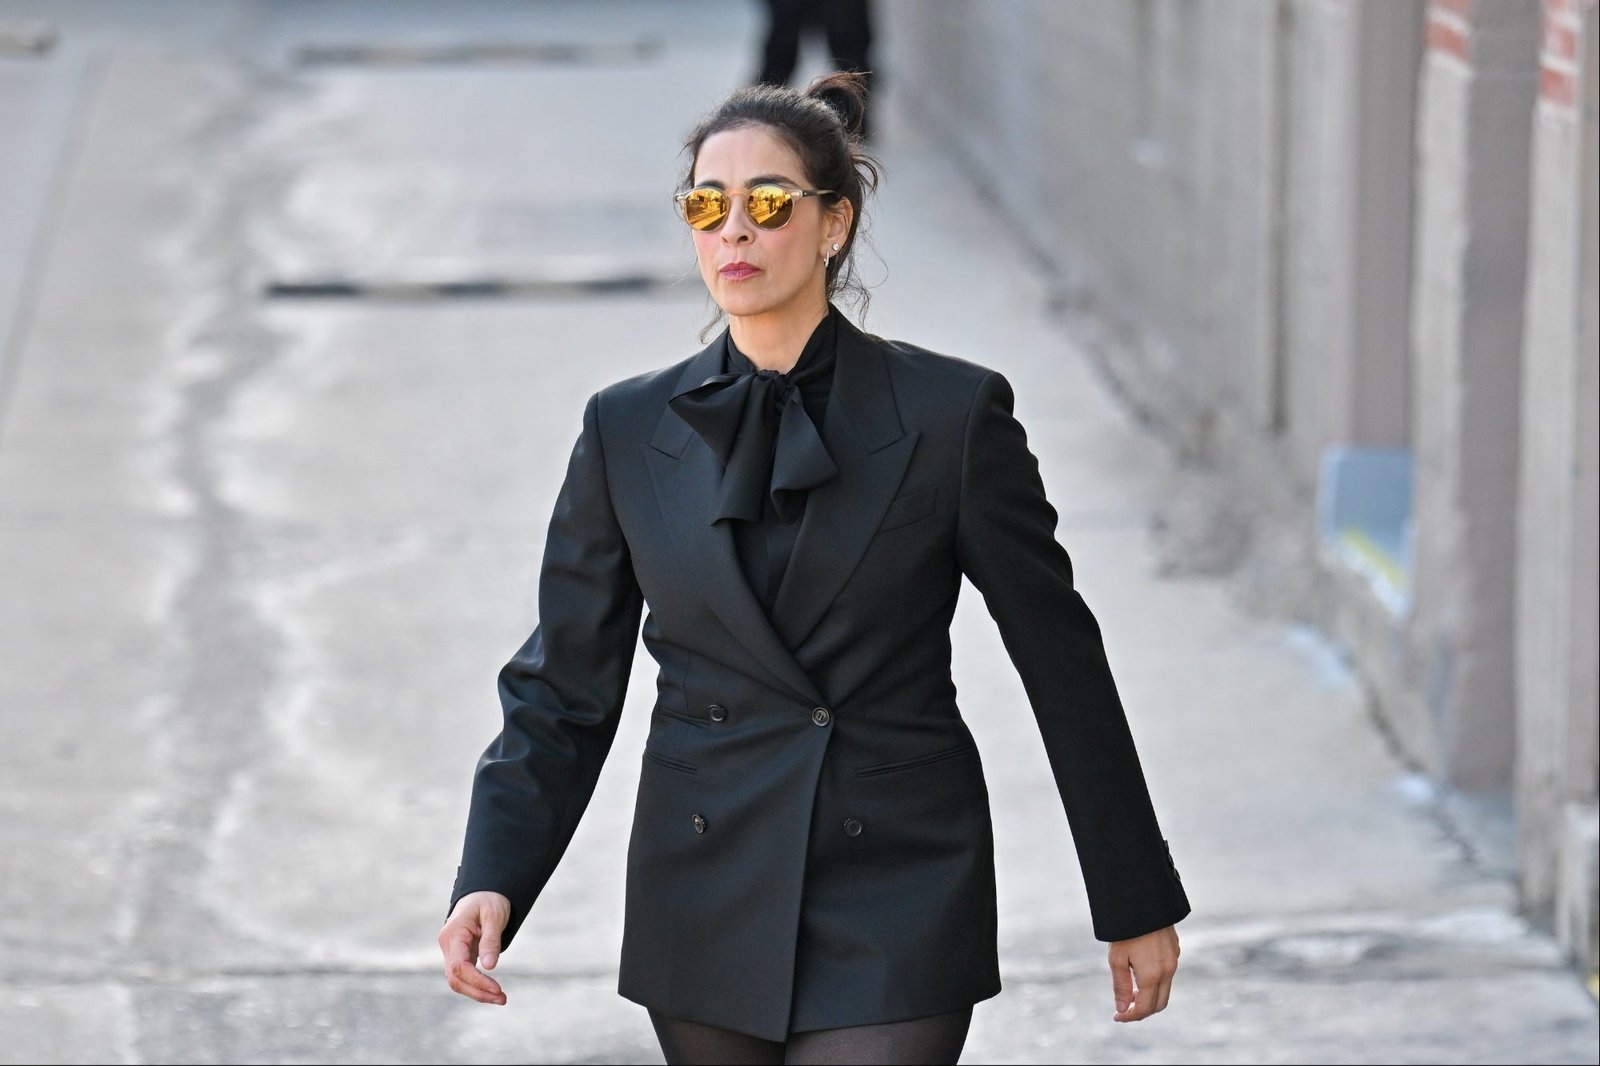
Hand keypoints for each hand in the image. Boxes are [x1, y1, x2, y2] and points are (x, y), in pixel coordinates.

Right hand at [439, 890, 510, 1004]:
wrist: (483, 891)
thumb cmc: (489, 899)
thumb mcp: (494, 915)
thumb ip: (491, 940)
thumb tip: (489, 967)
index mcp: (453, 934)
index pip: (459, 967)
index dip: (477, 981)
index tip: (497, 989)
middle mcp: (448, 945)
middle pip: (455, 979)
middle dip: (478, 992)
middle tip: (503, 999)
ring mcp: (452, 951)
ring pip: (458, 981)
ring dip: (478, 992)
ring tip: (501, 998)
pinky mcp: (459, 955)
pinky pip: (464, 975)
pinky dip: (477, 985)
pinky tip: (492, 990)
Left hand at [1108, 924, 1178, 1021]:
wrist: (1142, 899)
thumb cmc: (1125, 929)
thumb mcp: (1117, 959)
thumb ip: (1121, 987)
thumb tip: (1122, 1010)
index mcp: (1153, 975)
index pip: (1145, 1008)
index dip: (1130, 1016)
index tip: (1117, 1017)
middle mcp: (1168, 970)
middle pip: (1159, 1003)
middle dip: (1143, 1011)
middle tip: (1124, 1008)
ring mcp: (1174, 959)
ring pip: (1165, 989)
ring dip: (1150, 996)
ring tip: (1131, 991)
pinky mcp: (1175, 949)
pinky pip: (1168, 973)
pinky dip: (1155, 981)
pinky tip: (1140, 972)